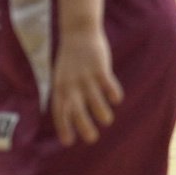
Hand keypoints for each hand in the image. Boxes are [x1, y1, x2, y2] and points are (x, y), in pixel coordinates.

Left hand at [49, 29, 122, 145]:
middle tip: (91, 139)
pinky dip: (113, 94)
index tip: (68, 142)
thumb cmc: (70, 59)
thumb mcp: (61, 76)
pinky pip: (107, 84)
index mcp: (60, 86)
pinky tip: (116, 100)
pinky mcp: (99, 68)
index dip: (63, 126)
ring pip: (94, 100)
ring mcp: (85, 76)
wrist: (77, 32)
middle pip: (76, 109)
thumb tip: (69, 114)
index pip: (59, 110)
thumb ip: (65, 93)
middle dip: (83, 126)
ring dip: (101, 113)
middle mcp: (71, 84)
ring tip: (106, 120)